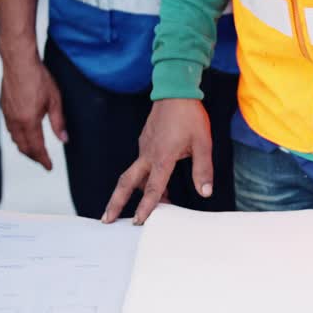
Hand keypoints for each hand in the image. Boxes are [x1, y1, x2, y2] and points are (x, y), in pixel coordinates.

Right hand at [0, 48, 66, 169]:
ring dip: (24, 147)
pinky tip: (23, 134)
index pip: (37, 147)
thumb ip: (58, 123)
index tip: (49, 167)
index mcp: (29, 121)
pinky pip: (10, 128)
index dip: (43, 160)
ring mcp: (7, 113)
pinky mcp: (4, 106)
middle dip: (34, 157)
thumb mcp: (55, 101)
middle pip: (23, 146)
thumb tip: (63, 139)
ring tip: (34, 152)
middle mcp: (16, 120)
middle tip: (43, 162)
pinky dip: (17, 136)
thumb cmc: (38, 77)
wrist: (18, 61)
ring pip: (15, 138)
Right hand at [102, 98, 212, 224]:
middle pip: (126, 183)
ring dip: (135, 192)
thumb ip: (203, 170)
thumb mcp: (203, 144)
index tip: (139, 221)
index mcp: (162, 157)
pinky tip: (156, 183)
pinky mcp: (145, 142)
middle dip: (116, 202)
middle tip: (107, 219)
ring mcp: (144, 147)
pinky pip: (141, 164)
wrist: (176, 91)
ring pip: (135, 175)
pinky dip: (144, 178)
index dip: (146, 207)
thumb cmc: (190, 116)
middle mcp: (148, 154)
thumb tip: (205, 192)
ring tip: (144, 208)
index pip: (152, 188)